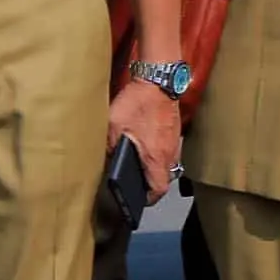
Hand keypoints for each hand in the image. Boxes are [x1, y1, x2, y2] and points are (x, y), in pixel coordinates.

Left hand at [109, 78, 182, 204]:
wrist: (158, 79)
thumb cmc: (137, 103)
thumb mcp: (114, 126)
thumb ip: (109, 147)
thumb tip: (105, 161)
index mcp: (155, 156)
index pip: (159, 189)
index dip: (149, 199)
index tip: (140, 200)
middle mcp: (168, 152)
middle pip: (165, 179)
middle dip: (152, 185)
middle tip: (137, 185)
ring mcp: (174, 142)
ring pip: (168, 165)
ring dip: (156, 169)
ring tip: (141, 168)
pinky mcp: (174, 131)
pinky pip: (169, 151)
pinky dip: (159, 155)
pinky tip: (146, 147)